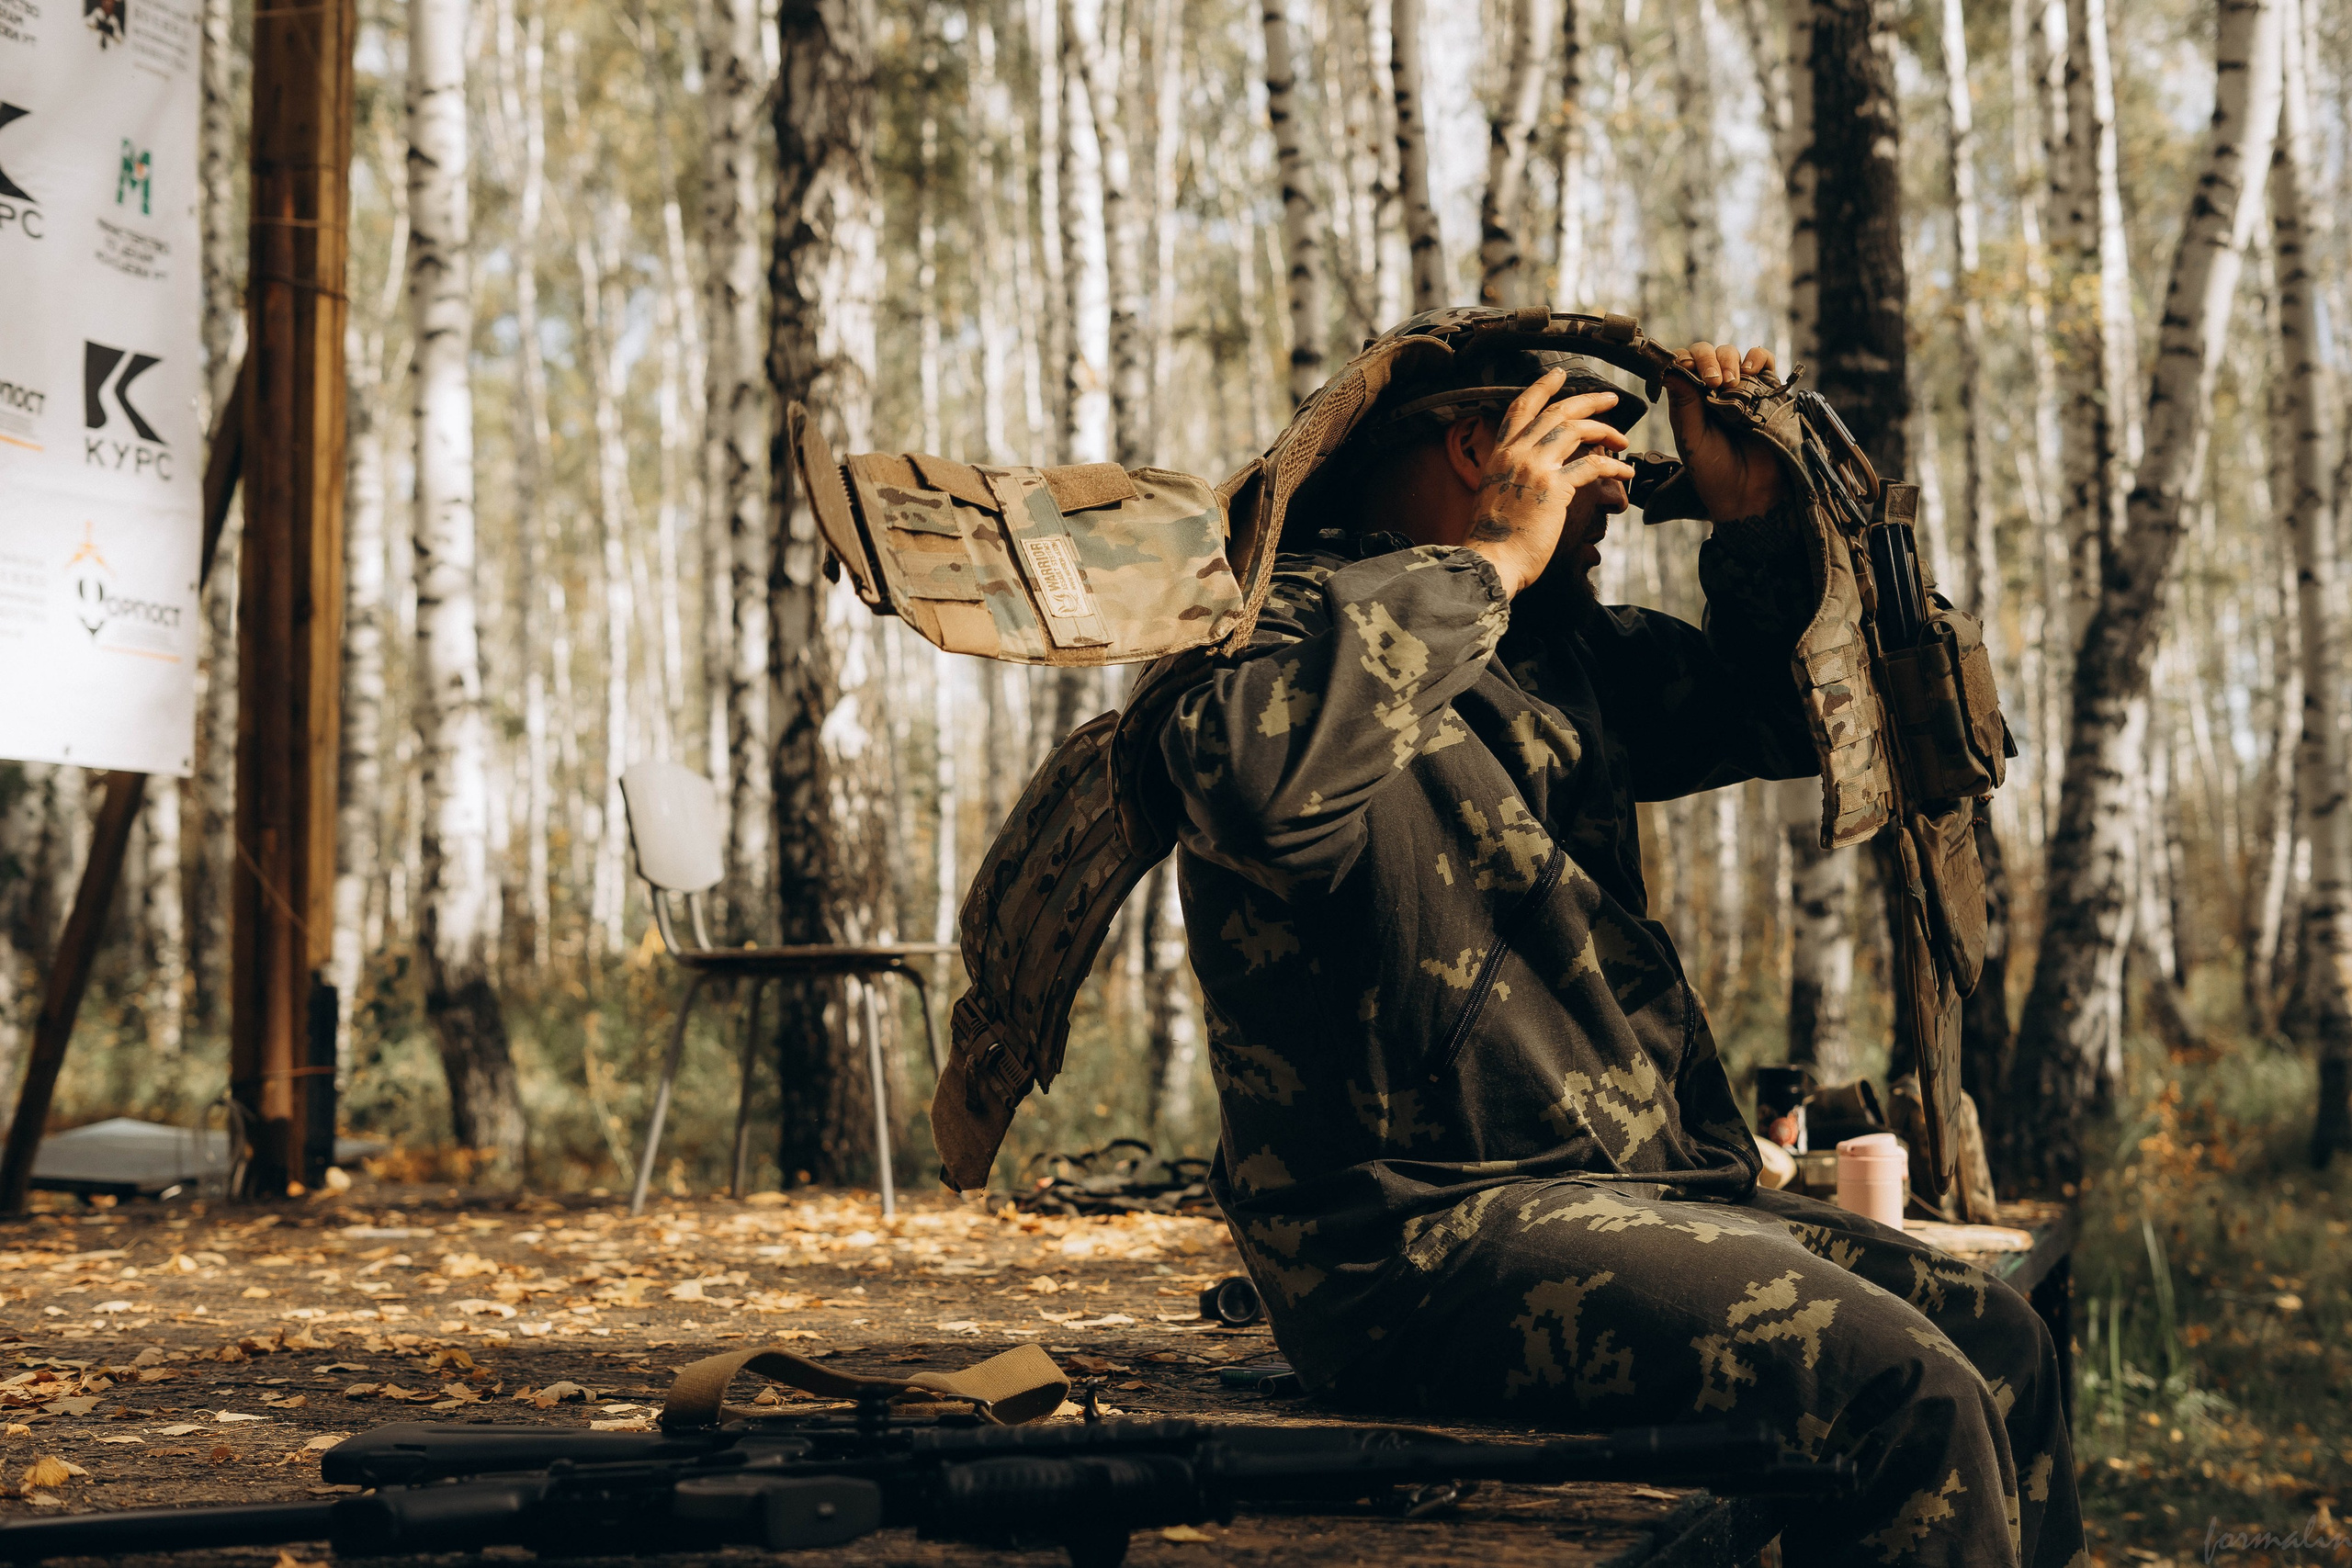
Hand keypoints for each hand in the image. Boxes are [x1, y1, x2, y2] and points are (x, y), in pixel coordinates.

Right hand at [1460, 368, 1637, 598]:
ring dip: (1605, 430)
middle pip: (1556, 412)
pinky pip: (1592, 466)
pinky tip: (1626, 473)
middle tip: (1611, 399)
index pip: (1520, 409)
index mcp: (1499, 455)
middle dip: (1588, 401)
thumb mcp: (1493, 495)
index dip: (1542, 387)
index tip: (1559, 374)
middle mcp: (1516, 454)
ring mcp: (1534, 469)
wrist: (1488, 561)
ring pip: (1575, 430)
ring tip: (1623, 439)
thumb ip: (1510, 478)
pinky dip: (1614, 467)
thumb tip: (1530, 478)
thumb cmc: (1492, 540)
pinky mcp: (1554, 489)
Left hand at [1666, 342, 1783, 520]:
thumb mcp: (1691, 438)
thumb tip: (1668, 369)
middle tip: (1714, 382)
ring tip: (1732, 383)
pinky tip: (1751, 371)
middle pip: (1707, 353)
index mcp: (1689, 401)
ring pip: (1733, 354)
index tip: (1686, 369)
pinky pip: (1763, 362)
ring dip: (1730, 360)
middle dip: (1708, 360)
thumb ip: (1683, 404)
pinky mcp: (1767, 391)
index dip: (1683, 360)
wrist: (1750, 493)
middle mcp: (1713, 391)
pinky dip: (1757, 358)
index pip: (1682, 364)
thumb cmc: (1714, 472)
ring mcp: (1740, 390)